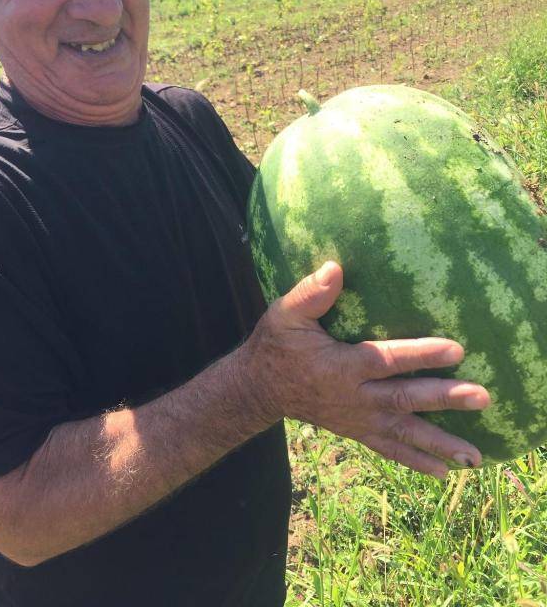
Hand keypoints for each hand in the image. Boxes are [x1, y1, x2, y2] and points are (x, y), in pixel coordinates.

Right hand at [248, 261, 490, 478]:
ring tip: (474, 456)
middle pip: (403, 399)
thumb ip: (311, 294)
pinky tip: (444, 472)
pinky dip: (416, 461)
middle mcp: (353, 397)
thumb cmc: (276, 345)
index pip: (385, 360)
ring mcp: (357, 419)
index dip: (420, 355)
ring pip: (403, 432)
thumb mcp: (286, 314)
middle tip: (481, 396)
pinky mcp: (357, 431)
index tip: (456, 350)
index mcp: (340, 366)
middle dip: (443, 399)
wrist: (259, 388)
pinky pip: (389, 449)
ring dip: (439, 443)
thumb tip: (335, 268)